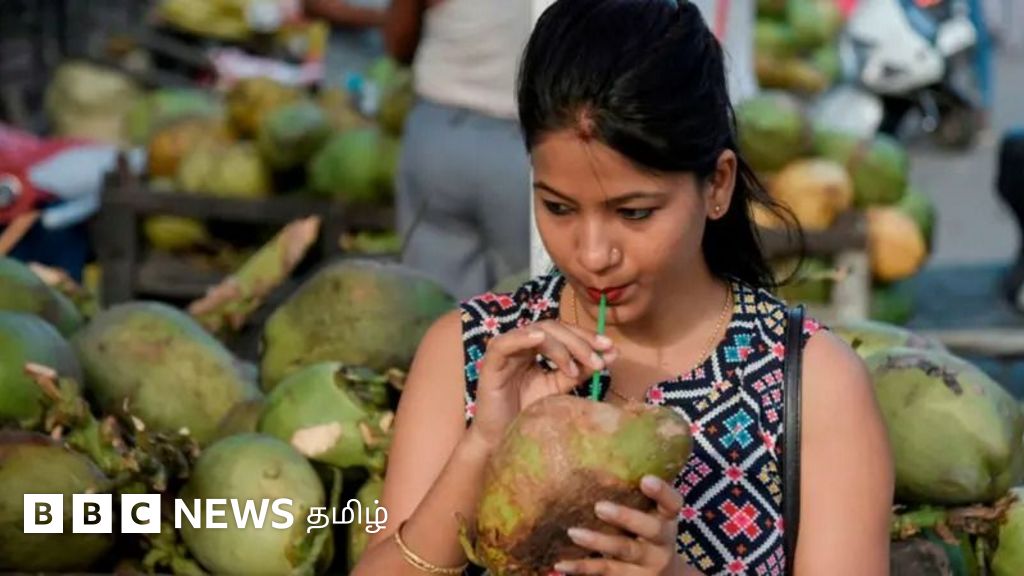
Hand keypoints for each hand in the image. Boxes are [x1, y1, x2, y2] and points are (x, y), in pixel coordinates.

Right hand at [468, 320, 616, 449]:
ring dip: (559, 345)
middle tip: (598, 358)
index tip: (611, 348)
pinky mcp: (490, 364)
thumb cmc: (527, 415)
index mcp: (537, 348)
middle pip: (553, 328)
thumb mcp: (558, 390)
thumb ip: (579, 371)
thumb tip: (609, 355)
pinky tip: (539, 339)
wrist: (503, 440)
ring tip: (574, 368)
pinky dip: (522, 338)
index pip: (564, 332)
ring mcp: (506, 352)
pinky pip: (504, 344)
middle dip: (579, 341)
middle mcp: (522, 345)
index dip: (587, 337)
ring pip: (535, 332)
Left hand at [552, 475, 687, 575]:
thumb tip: (609, 435)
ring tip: (573, 532)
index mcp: (667, 519)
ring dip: (598, 541)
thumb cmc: (647, 529)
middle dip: (626, 517)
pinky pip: (603, 572)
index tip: (646, 478)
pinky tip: (560, 564)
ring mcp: (645, 563)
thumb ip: (634, 487)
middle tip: (599, 506)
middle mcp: (661, 542)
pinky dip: (581, 568)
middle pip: (650, 530)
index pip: (673, 503)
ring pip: (623, 551)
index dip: (662, 492)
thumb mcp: (651, 511)